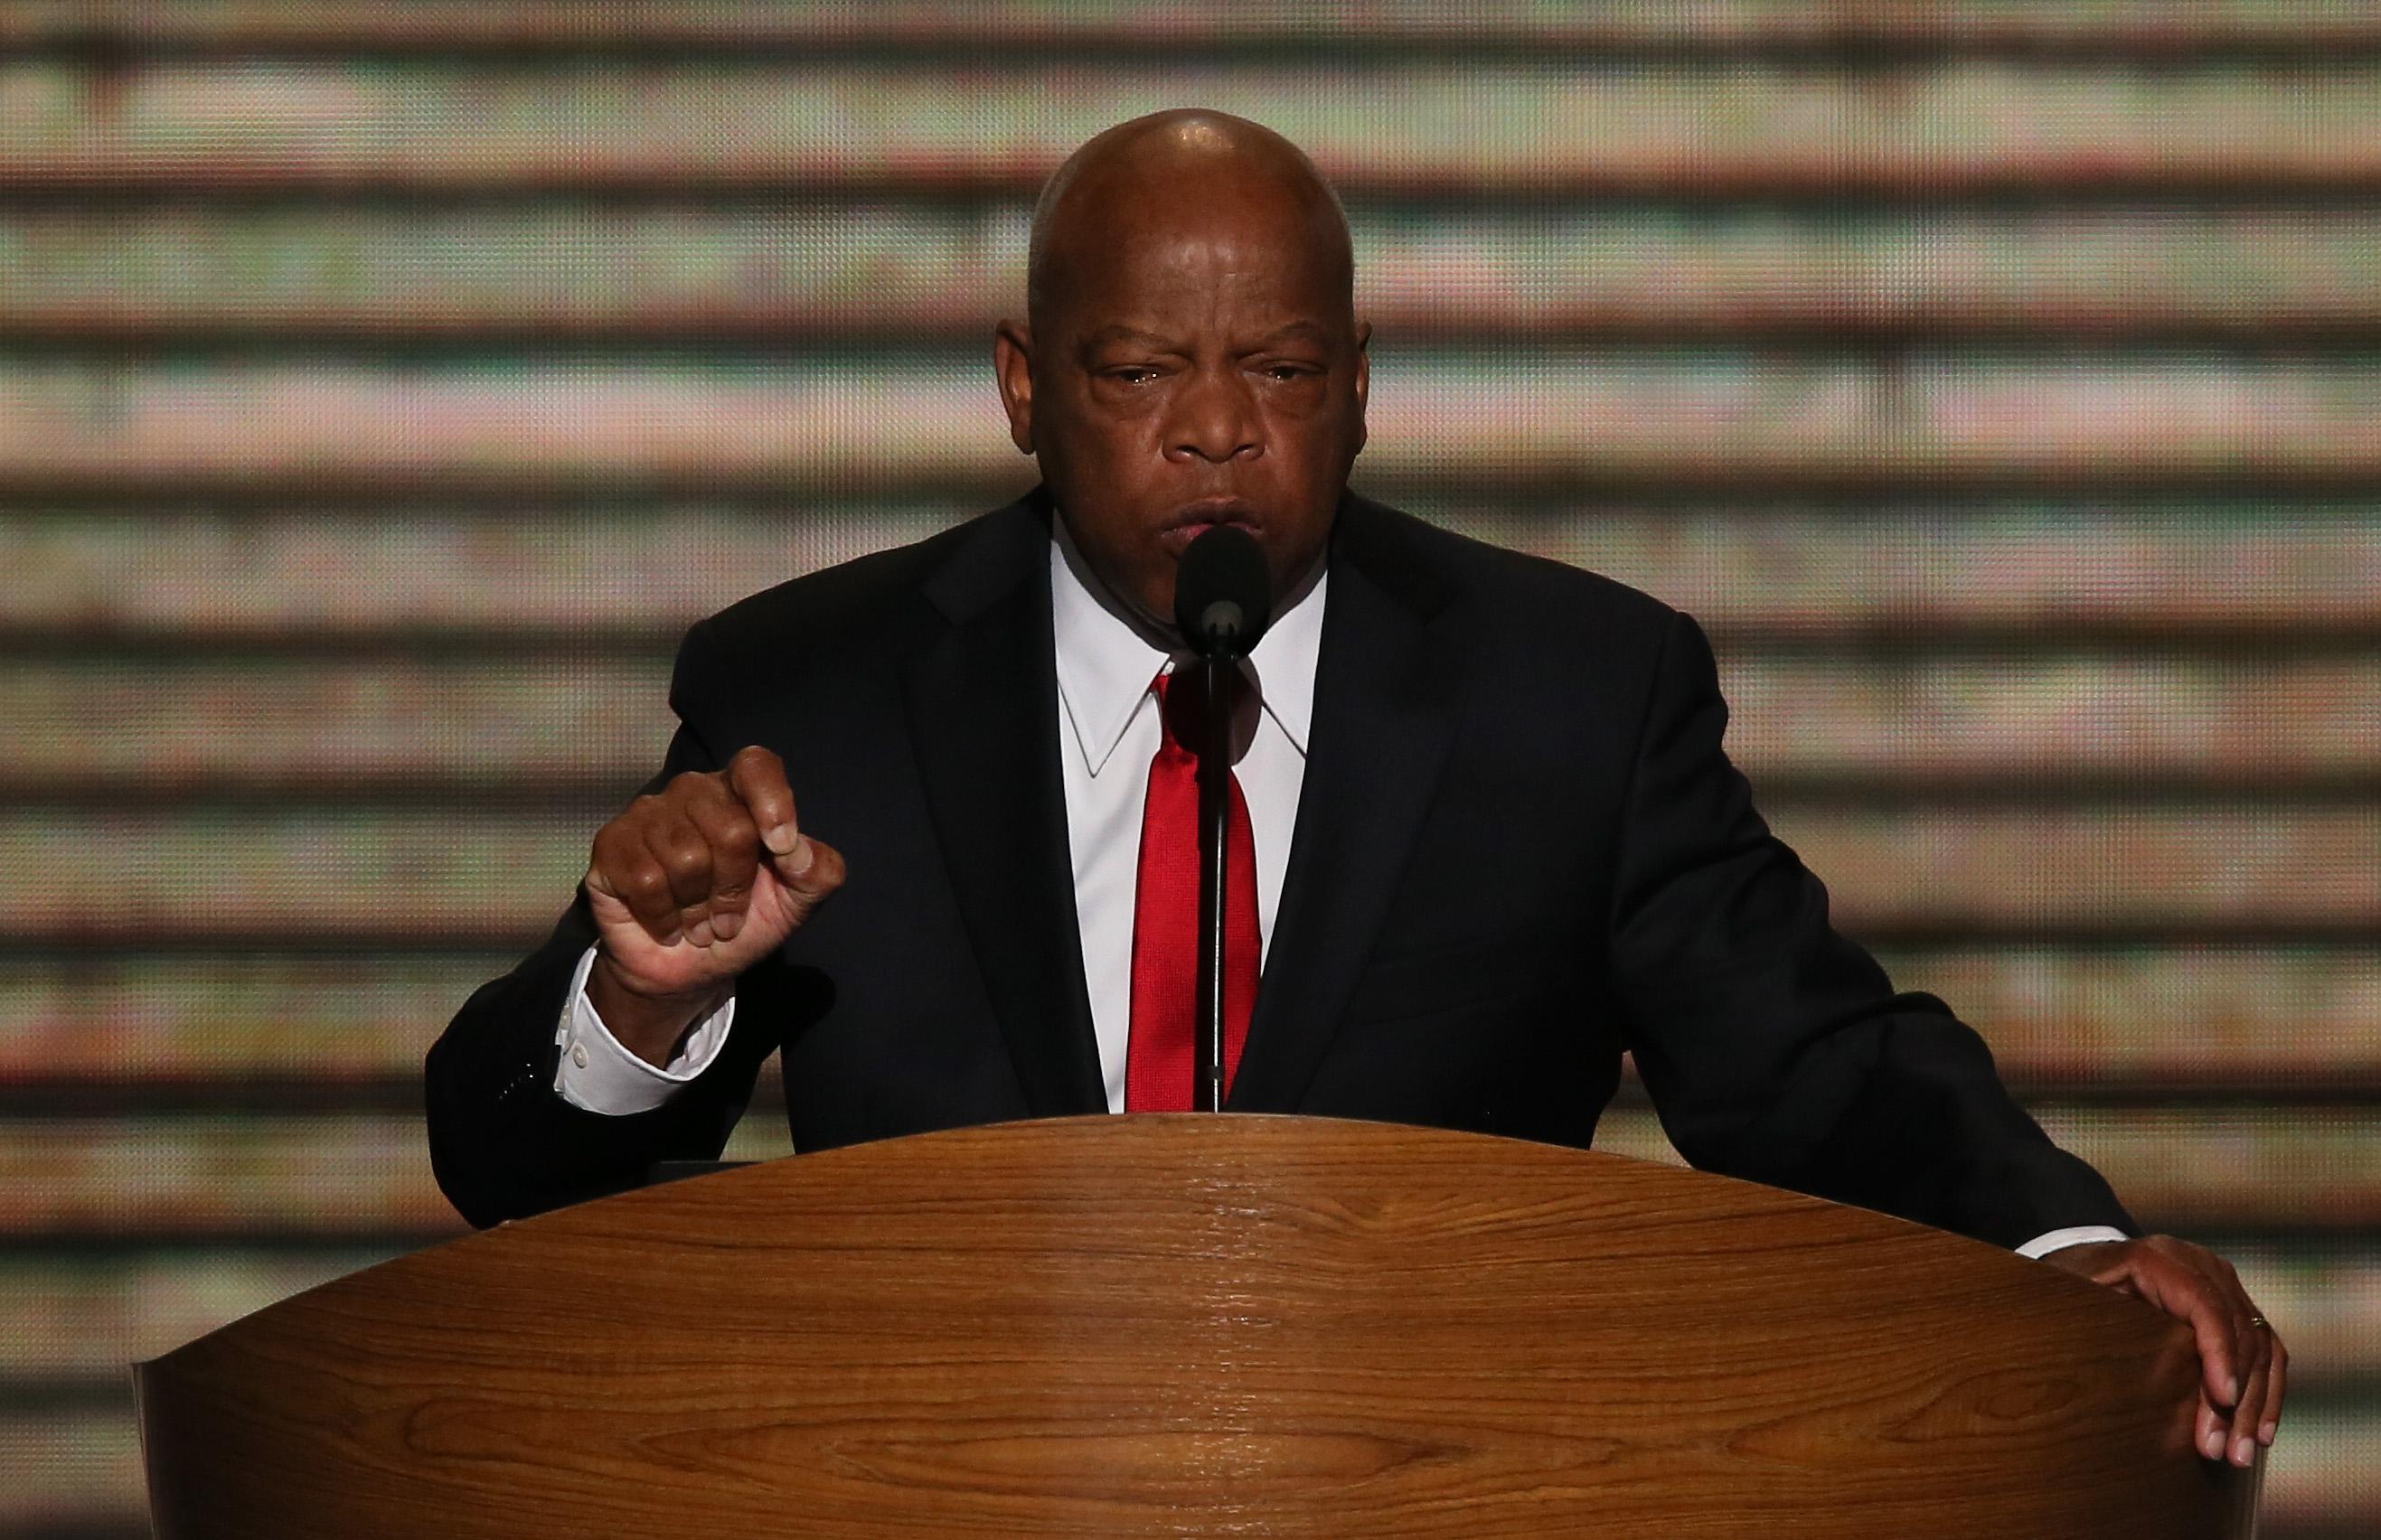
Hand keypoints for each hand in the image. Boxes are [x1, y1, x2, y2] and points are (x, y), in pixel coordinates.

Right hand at [582, 745, 845, 1063]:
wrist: (688, 969)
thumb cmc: (743, 923)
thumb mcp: (797, 903)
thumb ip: (818, 871)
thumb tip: (798, 850)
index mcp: (739, 793)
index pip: (756, 765)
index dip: (774, 803)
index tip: (783, 848)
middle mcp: (692, 791)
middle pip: (730, 829)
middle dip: (736, 889)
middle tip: (727, 917)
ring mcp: (647, 813)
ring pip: (686, 858)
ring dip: (699, 910)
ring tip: (698, 923)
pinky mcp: (611, 844)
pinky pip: (645, 879)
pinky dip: (665, 917)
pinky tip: (668, 925)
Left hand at [2038, 1235, 2283, 1467]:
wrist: (2089, 1261)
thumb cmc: (2076, 1284)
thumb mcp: (2075, 1294)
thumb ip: (2094, 1319)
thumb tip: (2116, 1376)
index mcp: (2159, 1259)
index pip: (2204, 1305)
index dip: (2219, 1352)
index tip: (2223, 1399)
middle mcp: (2201, 1264)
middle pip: (2236, 1331)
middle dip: (2237, 1396)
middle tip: (2226, 1448)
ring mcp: (2224, 1282)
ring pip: (2259, 1345)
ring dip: (2255, 1403)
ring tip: (2242, 1450)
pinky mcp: (2237, 1304)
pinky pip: (2266, 1348)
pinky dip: (2267, 1390)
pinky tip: (2262, 1430)